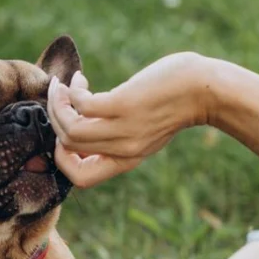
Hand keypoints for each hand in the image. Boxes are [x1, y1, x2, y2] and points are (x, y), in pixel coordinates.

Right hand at [47, 52, 213, 187]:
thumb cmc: (174, 103)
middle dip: (54, 119)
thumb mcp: (146, 130)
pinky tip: (80, 79)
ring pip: (70, 128)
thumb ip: (119, 135)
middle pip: (68, 146)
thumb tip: (85, 123)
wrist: (204, 90)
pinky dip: (74, 90)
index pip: (80, 179)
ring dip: (57, 105)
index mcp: (126, 160)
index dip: (63, 158)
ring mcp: (124, 129)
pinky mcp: (124, 105)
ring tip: (61, 87)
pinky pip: (83, 105)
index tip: (65, 132)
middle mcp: (123, 149)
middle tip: (58, 98)